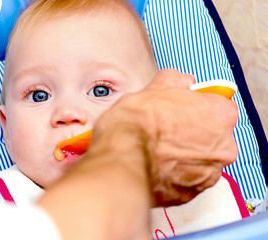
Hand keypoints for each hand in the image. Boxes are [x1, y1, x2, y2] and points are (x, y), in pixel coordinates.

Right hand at [94, 69, 238, 206]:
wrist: (122, 159)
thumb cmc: (138, 124)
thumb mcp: (154, 88)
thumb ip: (176, 81)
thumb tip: (182, 81)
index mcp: (220, 115)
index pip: (218, 106)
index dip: (197, 107)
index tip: (184, 110)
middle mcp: (223, 147)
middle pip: (212, 136)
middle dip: (193, 133)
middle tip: (167, 130)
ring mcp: (208, 173)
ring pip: (199, 160)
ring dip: (185, 155)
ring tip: (158, 150)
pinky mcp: (190, 194)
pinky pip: (186, 180)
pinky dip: (175, 174)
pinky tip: (157, 165)